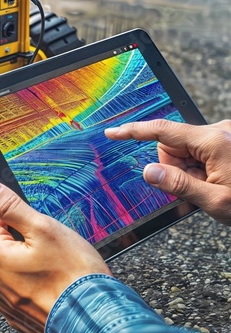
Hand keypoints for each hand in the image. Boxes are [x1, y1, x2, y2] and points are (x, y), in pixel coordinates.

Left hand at [0, 180, 110, 332]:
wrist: (95, 323)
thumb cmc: (74, 276)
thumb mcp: (43, 228)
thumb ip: (11, 206)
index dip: (16, 214)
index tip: (35, 222)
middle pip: (2, 241)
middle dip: (24, 238)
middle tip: (51, 248)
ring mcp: (5, 301)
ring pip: (12, 264)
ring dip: (29, 261)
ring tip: (55, 269)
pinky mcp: (18, 315)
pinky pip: (21, 286)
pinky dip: (34, 282)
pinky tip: (53, 285)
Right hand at [105, 119, 230, 224]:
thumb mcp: (216, 202)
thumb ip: (178, 185)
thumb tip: (148, 172)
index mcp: (213, 141)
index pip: (161, 131)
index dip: (133, 132)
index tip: (113, 132)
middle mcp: (218, 131)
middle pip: (173, 145)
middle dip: (175, 167)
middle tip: (196, 189)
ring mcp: (224, 135)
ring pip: (186, 150)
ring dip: (190, 170)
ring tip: (212, 187)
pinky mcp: (227, 141)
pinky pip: (199, 151)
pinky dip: (200, 168)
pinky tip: (217, 181)